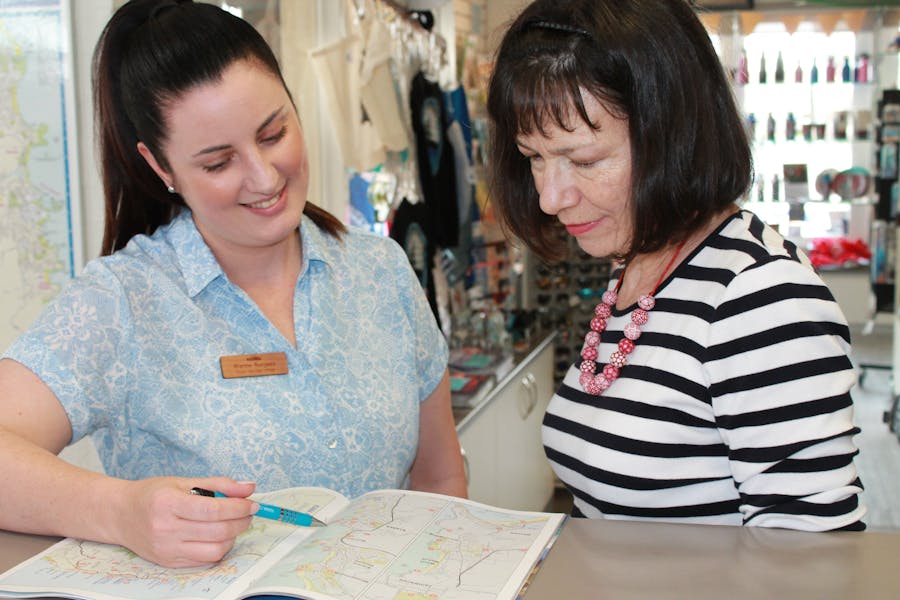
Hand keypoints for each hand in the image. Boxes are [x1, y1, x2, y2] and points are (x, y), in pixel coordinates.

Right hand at [108, 477, 256, 567]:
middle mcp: (165, 529)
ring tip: (234, 524)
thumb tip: (249, 487)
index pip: (213, 510)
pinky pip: (204, 560)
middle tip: (249, 512)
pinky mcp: (168, 562)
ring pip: (214, 550)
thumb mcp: (183, 481)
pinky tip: (219, 535)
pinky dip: (219, 548)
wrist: (120, 515)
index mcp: (168, 503)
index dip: (238, 507)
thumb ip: (218, 484)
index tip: (253, 503)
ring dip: (233, 537)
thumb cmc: (152, 494)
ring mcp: (166, 549)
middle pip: (217, 531)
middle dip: (241, 521)